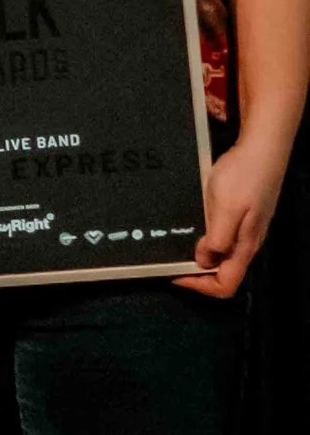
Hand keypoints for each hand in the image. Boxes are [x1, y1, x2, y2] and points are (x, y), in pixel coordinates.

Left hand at [176, 137, 289, 297]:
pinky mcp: (241, 216)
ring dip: (200, 253)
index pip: (227, 284)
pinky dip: (205, 237)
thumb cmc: (244, 176)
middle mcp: (247, 242)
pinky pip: (222, 237)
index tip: (177, 274)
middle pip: (223, 272)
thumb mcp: (225, 208)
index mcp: (245, 246)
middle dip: (196, 271)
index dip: (200, 286)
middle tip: (172, 259)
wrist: (261, 149)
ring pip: (222, 255)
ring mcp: (245, 229)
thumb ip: (217, 238)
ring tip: (179, 243)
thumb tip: (204, 261)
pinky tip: (194, 225)